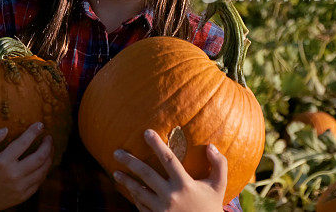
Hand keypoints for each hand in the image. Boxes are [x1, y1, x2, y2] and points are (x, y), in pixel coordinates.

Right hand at [0, 122, 53, 211]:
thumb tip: (6, 130)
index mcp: (1, 163)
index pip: (23, 143)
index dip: (33, 132)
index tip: (40, 125)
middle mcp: (13, 176)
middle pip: (39, 157)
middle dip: (48, 145)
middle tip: (49, 137)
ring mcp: (19, 188)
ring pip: (42, 170)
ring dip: (49, 157)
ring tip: (49, 149)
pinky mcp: (22, 196)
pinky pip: (39, 182)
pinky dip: (44, 171)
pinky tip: (43, 164)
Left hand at [112, 129, 226, 211]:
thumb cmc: (210, 207)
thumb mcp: (219, 186)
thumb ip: (219, 165)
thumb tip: (211, 145)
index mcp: (185, 185)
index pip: (168, 159)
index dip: (157, 144)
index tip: (146, 132)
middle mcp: (171, 196)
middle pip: (146, 174)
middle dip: (129, 162)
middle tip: (116, 152)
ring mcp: (161, 209)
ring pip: (138, 191)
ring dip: (126, 181)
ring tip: (115, 173)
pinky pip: (141, 206)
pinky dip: (134, 197)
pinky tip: (129, 190)